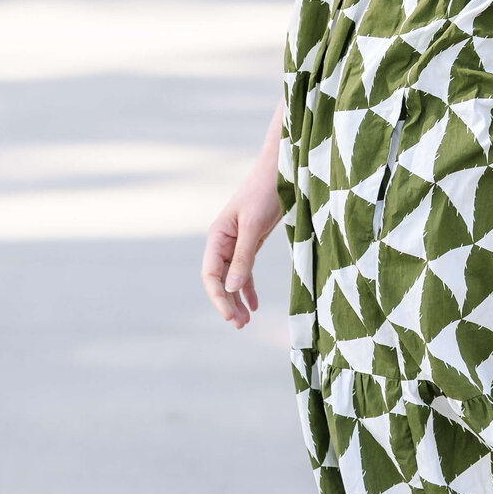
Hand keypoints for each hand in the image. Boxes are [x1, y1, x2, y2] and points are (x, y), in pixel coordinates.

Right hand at [201, 148, 282, 329]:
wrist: (281, 168)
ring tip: (245, 322)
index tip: (231, 316)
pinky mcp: (251, 241)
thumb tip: (231, 289)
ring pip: (232, 278)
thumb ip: (243, 257)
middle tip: (240, 325)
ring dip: (237, 299)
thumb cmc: (265, 192)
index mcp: (217, 235)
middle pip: (219, 279)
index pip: (210, 274)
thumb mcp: (254, 225)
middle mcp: (223, 241)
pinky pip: (245, 270)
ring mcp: (236, 242)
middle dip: (227, 303)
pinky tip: (254, 304)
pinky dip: (248, 287)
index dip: (218, 297)